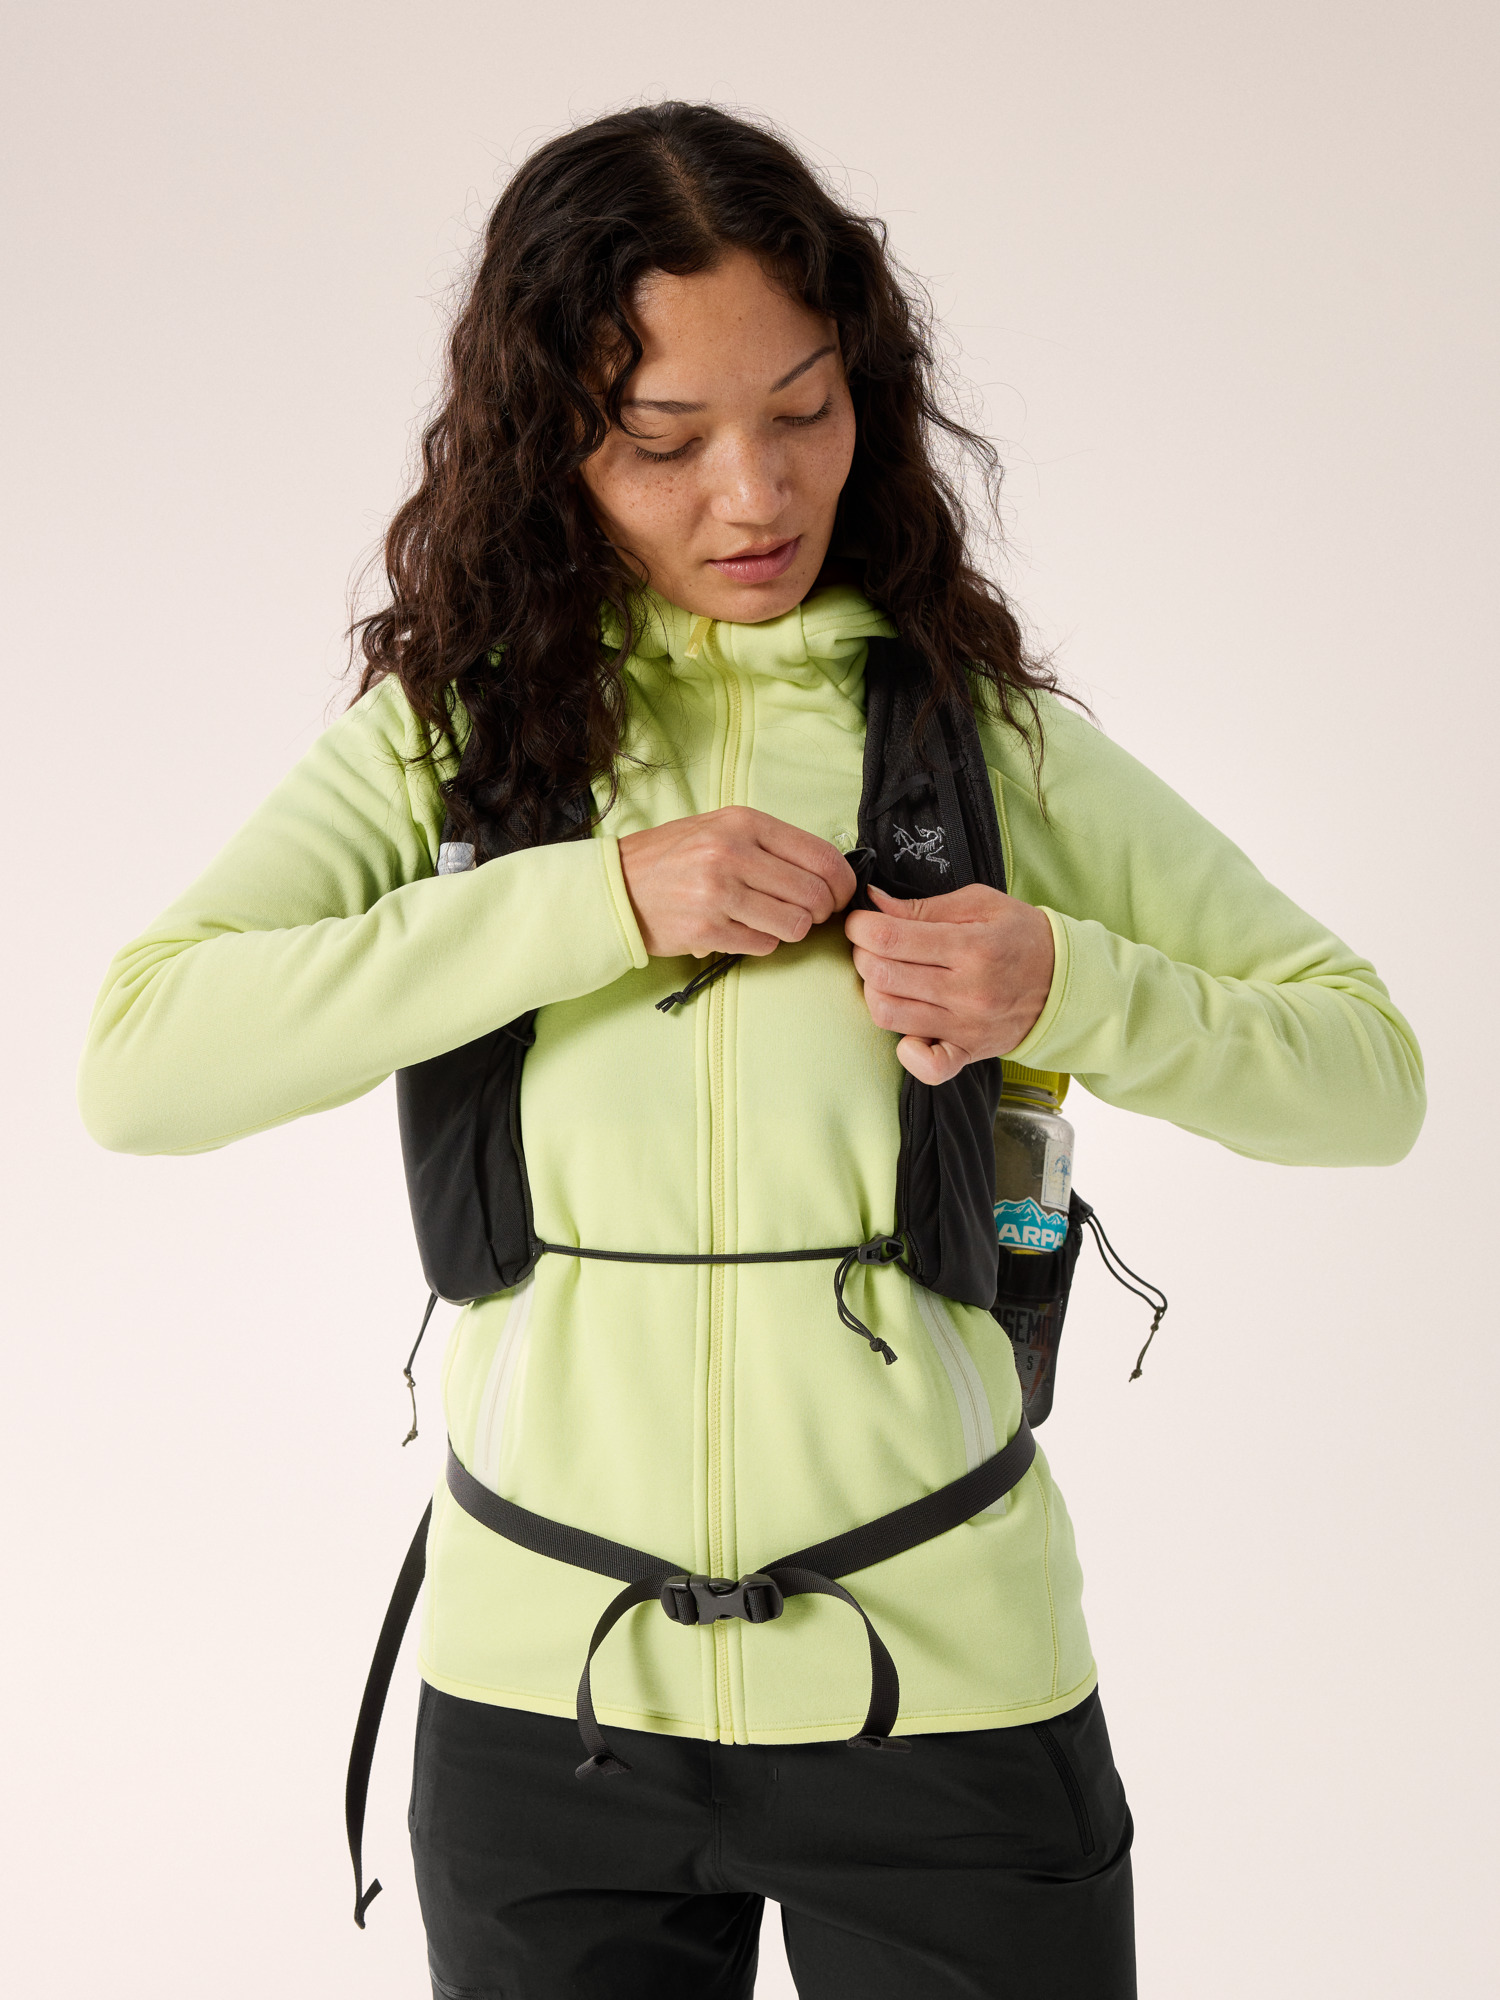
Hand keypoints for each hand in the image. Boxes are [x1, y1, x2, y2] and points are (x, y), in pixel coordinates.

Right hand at [618, 807, 856, 959]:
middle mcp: (732, 854)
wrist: (618, 886)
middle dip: (820, 911)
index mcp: (743, 823)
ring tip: (771, 920)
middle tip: (808, 913)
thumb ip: (771, 843)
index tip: (841, 895)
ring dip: (791, 929)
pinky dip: (761, 942)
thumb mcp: (721, 828)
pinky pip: (763, 945)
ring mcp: (718, 894)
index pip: (821, 856)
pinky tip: (742, 929)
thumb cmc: (676, 857)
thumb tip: (828, 871)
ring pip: (794, 924)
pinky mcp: (707, 930)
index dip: (843, 882)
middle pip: (814, 894)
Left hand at [844, 883, 1054, 1084]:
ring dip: (874, 993)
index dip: (861, 927)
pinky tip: (907, 1029)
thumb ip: (923, 906)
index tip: (861, 922)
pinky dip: (906, 1051)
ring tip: (887, 978)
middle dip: (862, 955)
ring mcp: (966, 1027)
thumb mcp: (980, 904)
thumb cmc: (1021, 936)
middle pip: (881, 975)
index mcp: (971, 946)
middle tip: (871, 947)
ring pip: (889, 1015)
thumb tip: (873, 902)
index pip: (889, 937)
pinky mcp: (968, 1052)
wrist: (1065, 981)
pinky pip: (927, 1067)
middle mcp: (967, 990)